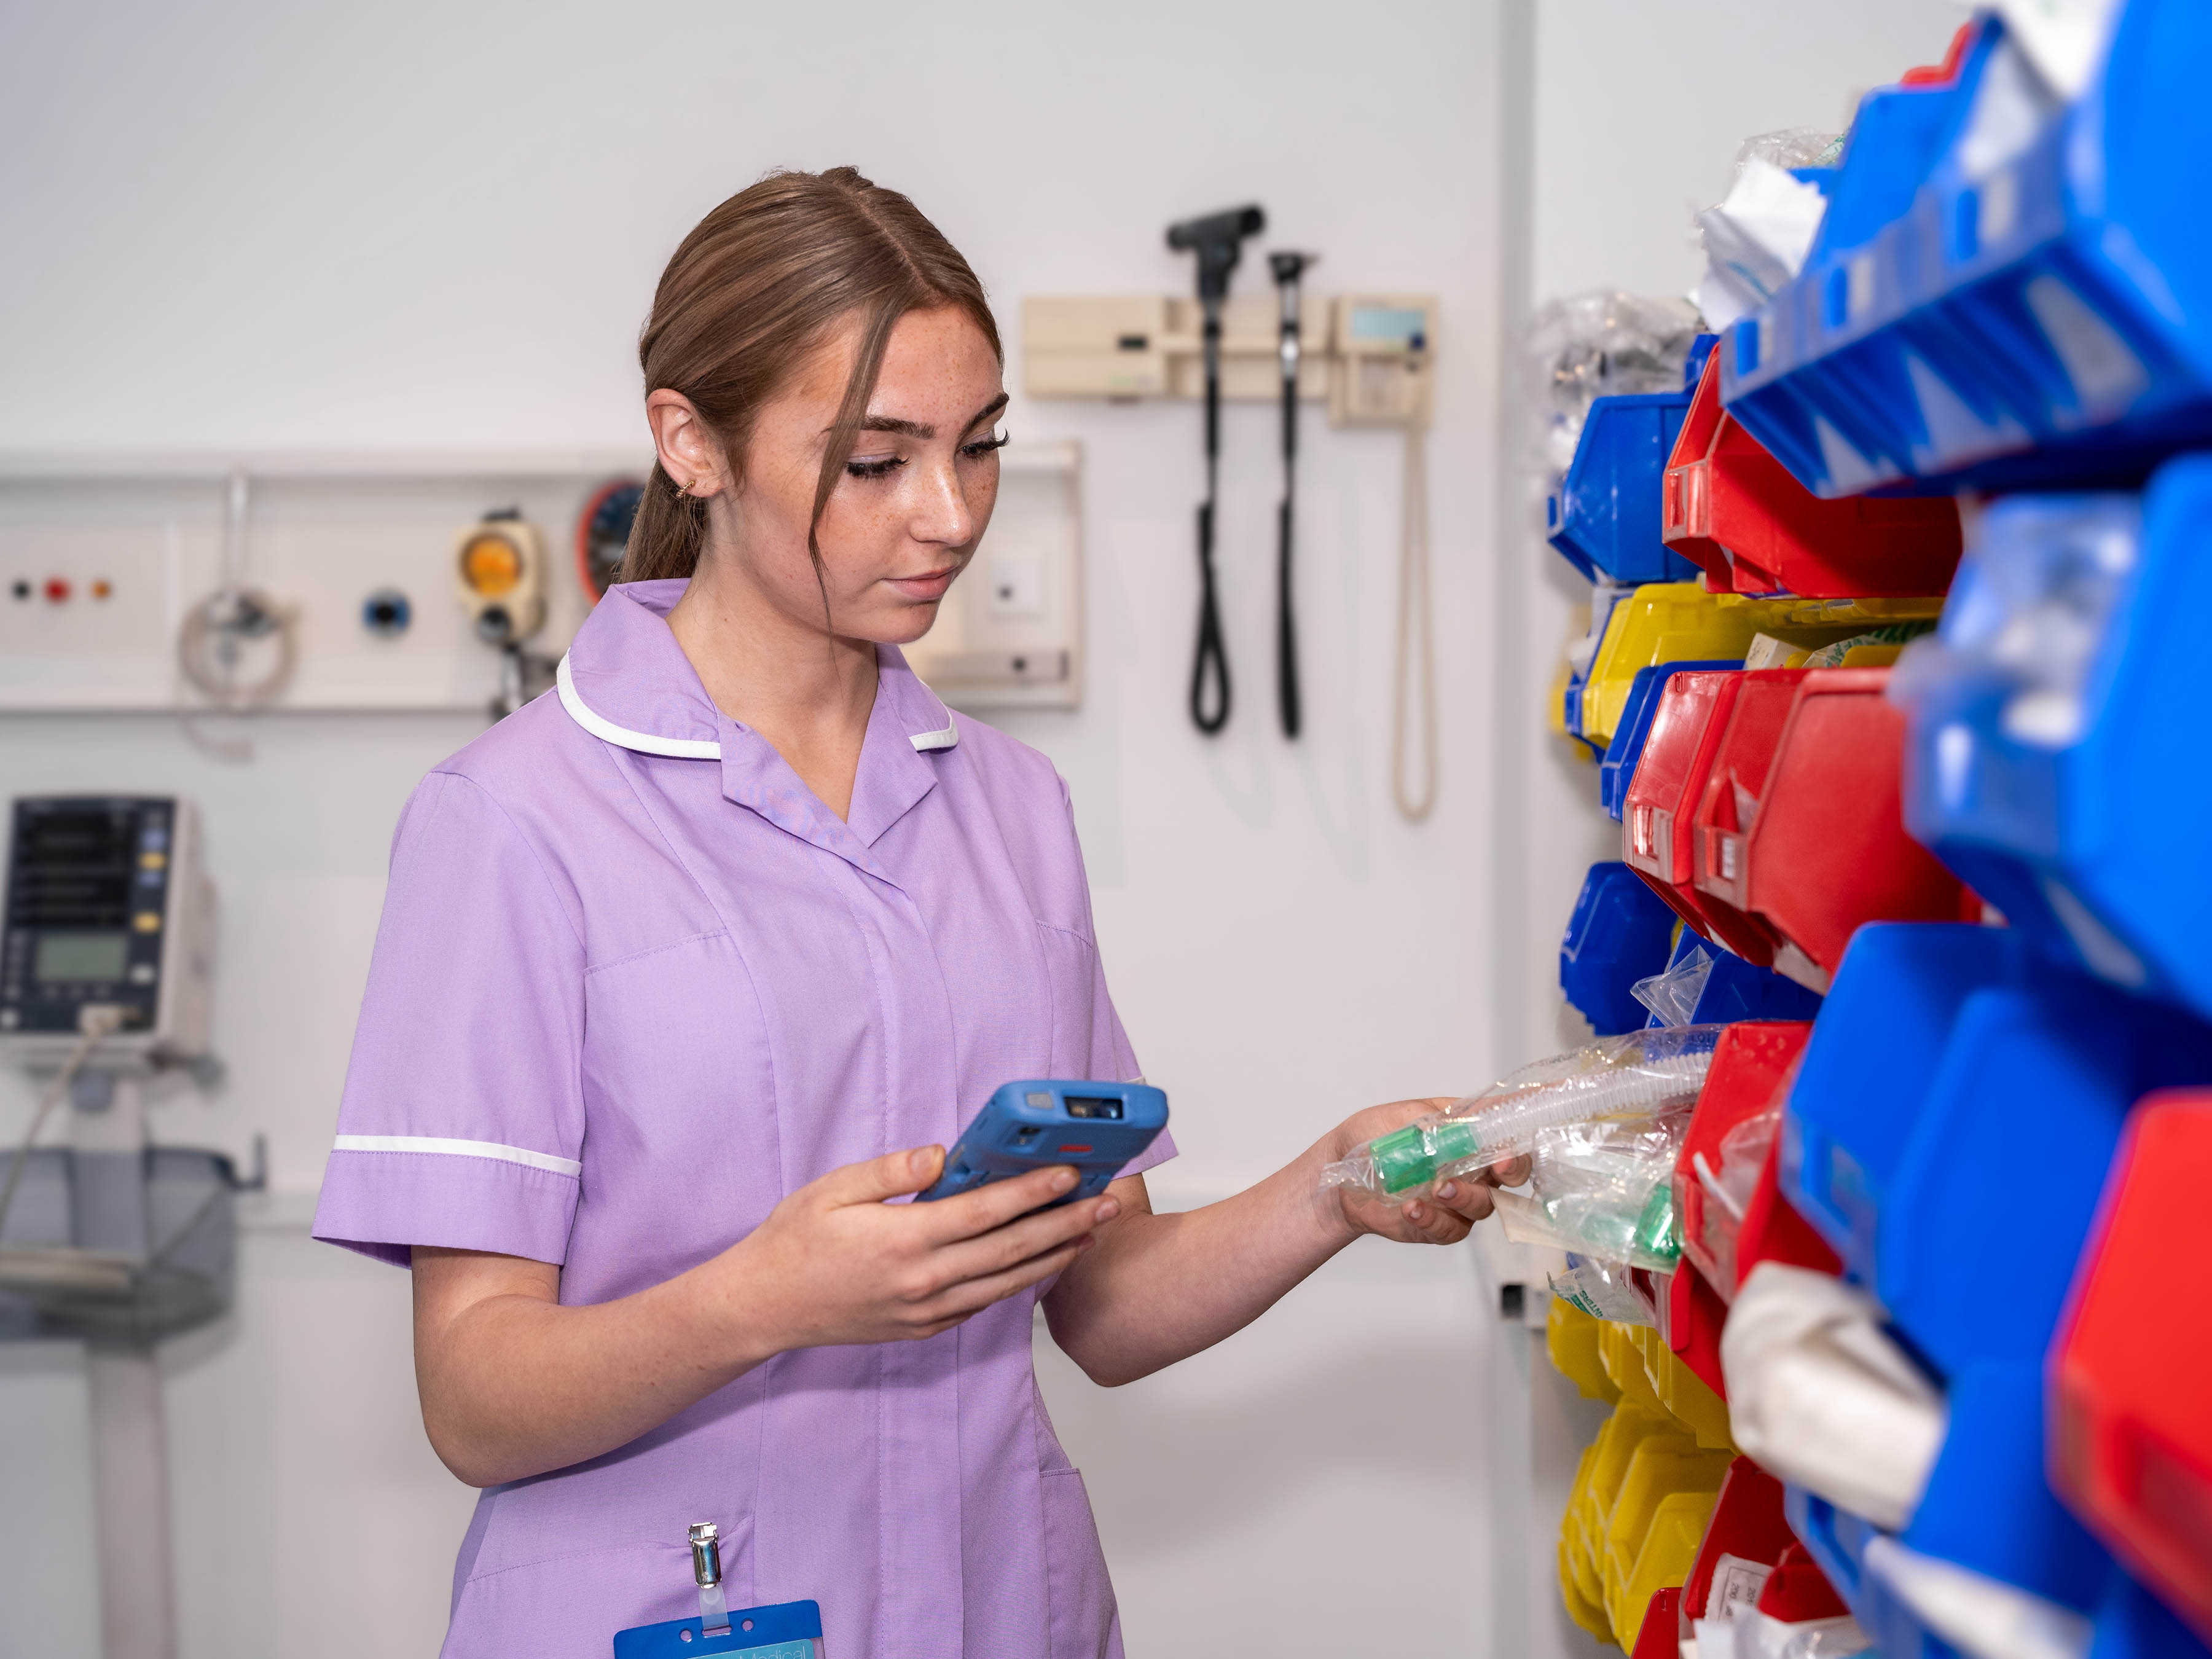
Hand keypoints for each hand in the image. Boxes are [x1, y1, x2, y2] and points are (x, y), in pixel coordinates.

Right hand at [703, 1146, 1119, 1357]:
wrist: (765, 1308)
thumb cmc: (795, 1242)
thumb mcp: (833, 1189)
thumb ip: (891, 1169)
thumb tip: (940, 1154)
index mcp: (904, 1240)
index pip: (986, 1213)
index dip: (1033, 1192)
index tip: (1070, 1174)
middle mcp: (924, 1280)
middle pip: (1012, 1250)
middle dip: (1066, 1224)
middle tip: (1107, 1204)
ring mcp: (927, 1311)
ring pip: (1007, 1283)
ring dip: (1055, 1257)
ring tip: (1091, 1233)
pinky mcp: (924, 1328)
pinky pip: (983, 1304)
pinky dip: (1019, 1283)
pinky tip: (1041, 1264)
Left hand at [1322, 1097, 1531, 1246]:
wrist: (1339, 1175)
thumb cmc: (1372, 1138)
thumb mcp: (1404, 1115)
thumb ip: (1440, 1118)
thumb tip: (1471, 1115)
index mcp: (1469, 1135)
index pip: (1508, 1132)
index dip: (1524, 1132)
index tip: (1526, 1129)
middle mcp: (1472, 1168)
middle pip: (1512, 1174)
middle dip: (1511, 1169)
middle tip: (1497, 1166)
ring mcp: (1458, 1200)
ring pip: (1483, 1205)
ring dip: (1464, 1196)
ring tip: (1438, 1187)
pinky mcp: (1440, 1225)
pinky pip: (1451, 1229)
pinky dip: (1433, 1218)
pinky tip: (1413, 1208)